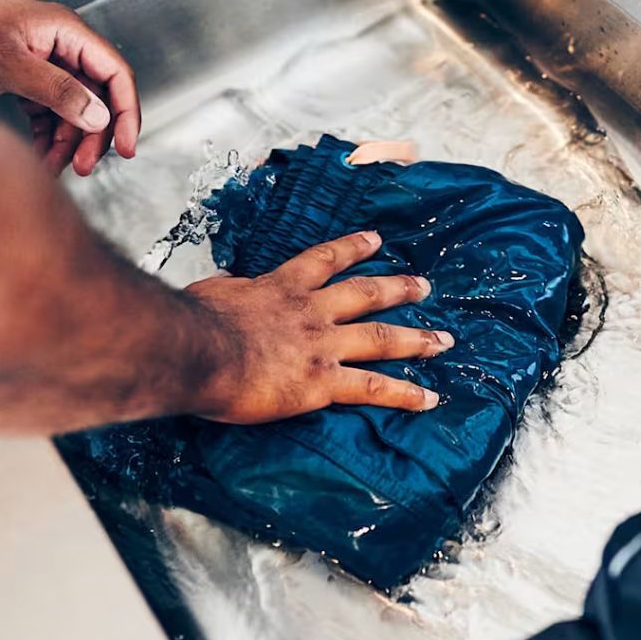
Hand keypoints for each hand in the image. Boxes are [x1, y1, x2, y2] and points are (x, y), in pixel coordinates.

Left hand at [0, 0, 139, 175]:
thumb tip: (97, 116)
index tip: (126, 146)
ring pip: (74, 112)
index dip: (126, 113)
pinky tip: (41, 156)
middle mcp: (61, 47)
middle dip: (92, 136)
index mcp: (66, 32)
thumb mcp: (5, 63)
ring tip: (56, 168)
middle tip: (83, 165)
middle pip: (98, 99)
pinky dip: (48, 138)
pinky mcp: (28, 80)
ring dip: (68, 144)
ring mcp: (45, 64)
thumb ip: (56, 90)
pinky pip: (51, 115)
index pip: (115, 74)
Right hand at [184, 231, 453, 423]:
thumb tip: (230, 288)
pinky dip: (405, 394)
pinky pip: (374, 388)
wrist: (199, 351)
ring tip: (445, 341)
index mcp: (281, 287)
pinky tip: (429, 400)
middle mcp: (311, 312)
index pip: (323, 260)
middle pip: (365, 295)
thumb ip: (231, 291)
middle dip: (398, 289)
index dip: (352, 248)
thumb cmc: (196, 323)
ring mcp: (322, 346)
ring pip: (381, 339)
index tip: (375, 239)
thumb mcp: (212, 292)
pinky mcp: (323, 382)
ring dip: (417, 339)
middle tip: (424, 286)